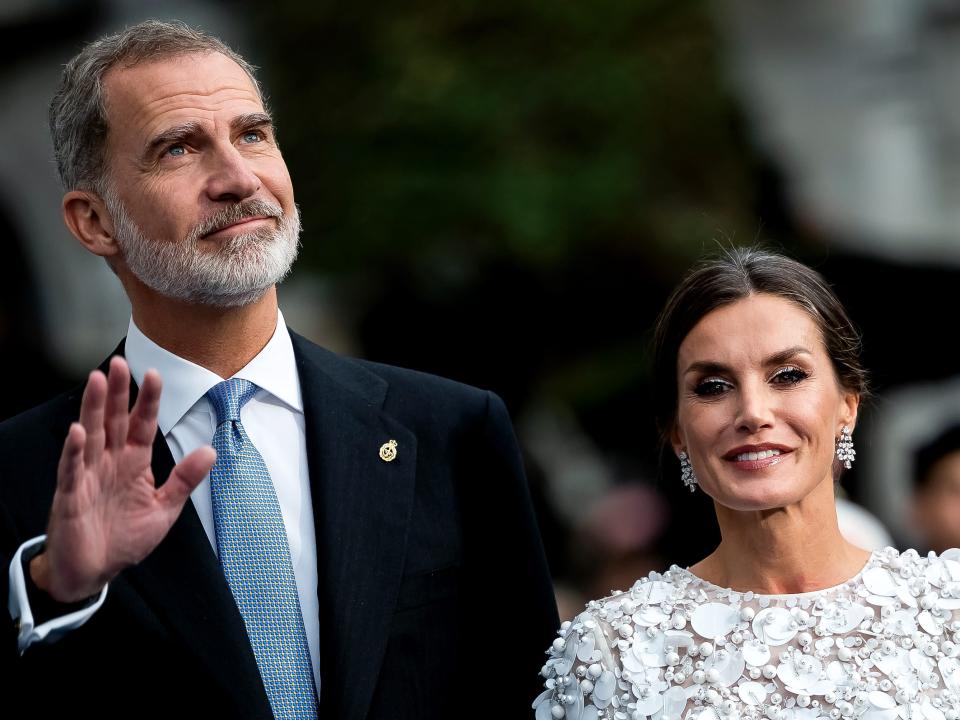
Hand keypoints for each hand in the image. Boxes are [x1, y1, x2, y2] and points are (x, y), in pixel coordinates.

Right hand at [30, 357, 215, 601]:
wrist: (93, 572)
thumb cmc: (124, 539)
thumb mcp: (164, 508)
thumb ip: (184, 479)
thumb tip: (210, 451)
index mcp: (133, 464)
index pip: (142, 425)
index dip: (147, 401)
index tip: (155, 375)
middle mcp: (109, 463)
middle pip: (113, 421)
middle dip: (115, 393)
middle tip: (118, 364)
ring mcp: (88, 477)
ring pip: (91, 435)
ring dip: (93, 409)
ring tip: (96, 381)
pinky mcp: (71, 496)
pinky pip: (72, 469)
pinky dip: (74, 451)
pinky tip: (78, 432)